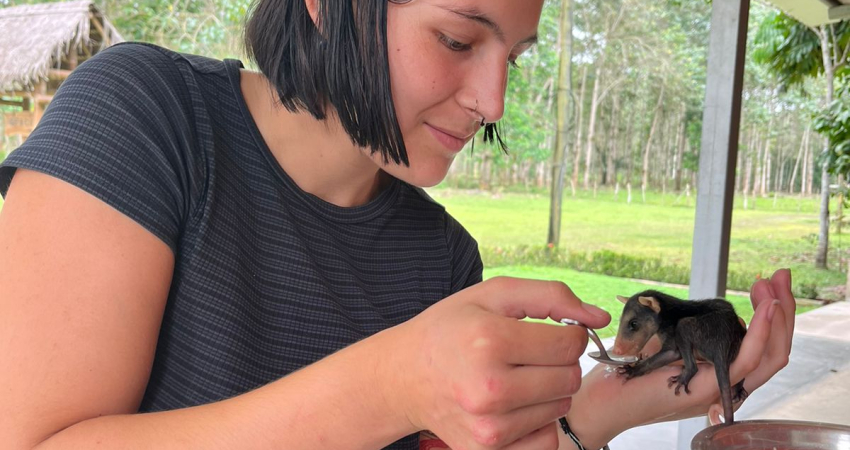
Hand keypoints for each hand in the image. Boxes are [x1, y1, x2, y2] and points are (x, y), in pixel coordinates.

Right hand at [388, 277, 610, 449]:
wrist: (403, 377)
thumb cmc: (449, 331)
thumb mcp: (492, 295)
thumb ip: (551, 296)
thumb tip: (599, 318)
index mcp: (489, 341)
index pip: (570, 344)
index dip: (567, 334)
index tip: (544, 333)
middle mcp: (488, 388)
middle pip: (569, 378)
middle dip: (557, 363)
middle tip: (526, 355)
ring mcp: (487, 426)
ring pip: (560, 408)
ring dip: (546, 392)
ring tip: (513, 378)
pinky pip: (545, 440)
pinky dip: (537, 422)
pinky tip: (511, 406)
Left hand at [564, 269, 794, 447]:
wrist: (606, 397)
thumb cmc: (628, 373)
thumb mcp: (662, 345)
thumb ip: (681, 335)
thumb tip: (680, 311)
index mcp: (719, 373)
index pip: (763, 348)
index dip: (774, 317)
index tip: (771, 285)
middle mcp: (726, 381)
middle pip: (775, 349)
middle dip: (783, 310)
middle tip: (781, 277)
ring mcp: (720, 386)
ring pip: (771, 356)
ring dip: (778, 317)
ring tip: (776, 288)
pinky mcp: (709, 386)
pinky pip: (747, 361)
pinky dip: (761, 333)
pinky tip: (768, 308)